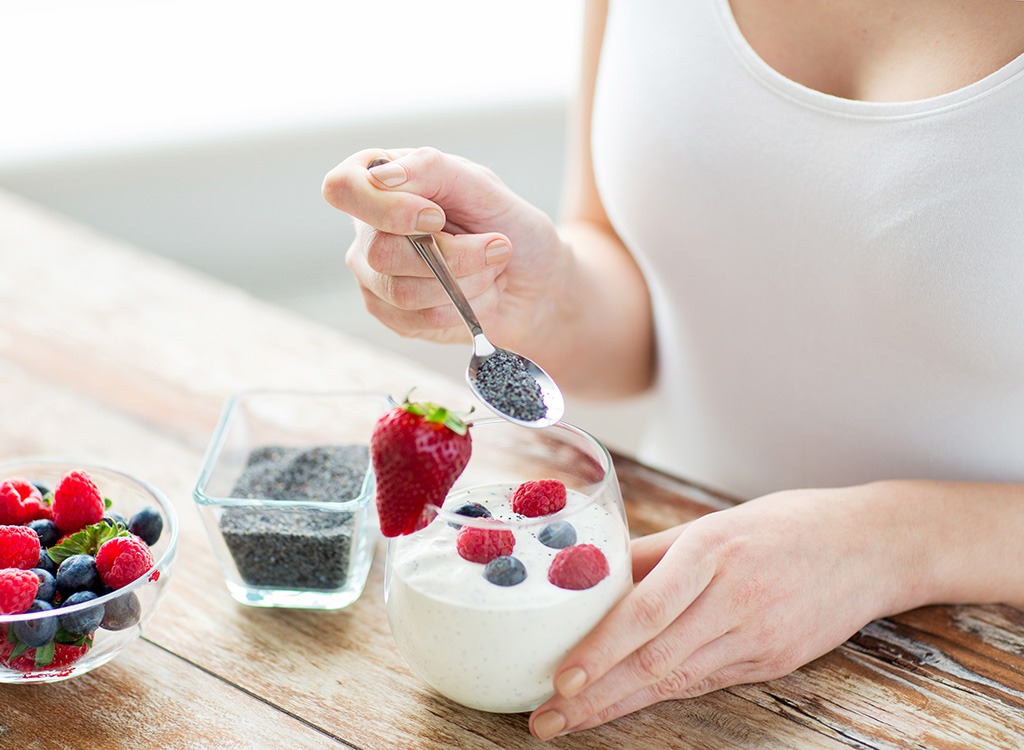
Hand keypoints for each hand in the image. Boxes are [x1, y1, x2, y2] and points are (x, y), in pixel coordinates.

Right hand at [322, 147, 567, 348]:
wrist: (537, 281)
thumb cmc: (509, 225)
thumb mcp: (481, 185)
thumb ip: (432, 169)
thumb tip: (383, 176)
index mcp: (380, 182)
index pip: (342, 188)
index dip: (388, 209)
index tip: (438, 217)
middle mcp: (368, 230)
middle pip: (380, 252)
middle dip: (452, 256)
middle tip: (496, 247)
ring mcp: (375, 277)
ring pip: (403, 292)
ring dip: (466, 283)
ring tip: (492, 271)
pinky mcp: (394, 316)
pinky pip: (418, 321)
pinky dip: (463, 308)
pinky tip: (479, 294)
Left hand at [529, 485, 913, 739]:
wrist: (872, 547)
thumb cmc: (786, 524)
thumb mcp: (715, 522)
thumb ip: (654, 552)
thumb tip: (593, 575)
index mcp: (713, 551)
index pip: (647, 610)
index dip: (602, 649)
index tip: (560, 678)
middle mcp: (735, 598)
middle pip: (655, 659)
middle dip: (596, 696)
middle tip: (547, 720)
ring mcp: (759, 636)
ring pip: (677, 681)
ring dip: (620, 705)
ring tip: (572, 721)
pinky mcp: (774, 662)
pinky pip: (706, 682)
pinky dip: (661, 696)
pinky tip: (626, 705)